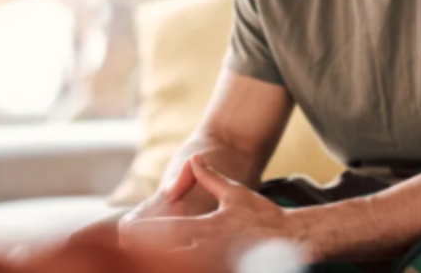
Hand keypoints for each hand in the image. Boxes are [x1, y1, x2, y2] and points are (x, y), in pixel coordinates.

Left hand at [123, 155, 296, 263]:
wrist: (293, 239)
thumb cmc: (263, 216)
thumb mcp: (235, 193)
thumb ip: (210, 178)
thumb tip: (195, 159)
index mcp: (206, 227)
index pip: (166, 230)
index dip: (143, 231)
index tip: (128, 228)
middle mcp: (206, 249)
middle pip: (165, 254)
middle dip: (144, 252)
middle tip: (128, 247)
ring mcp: (215, 264)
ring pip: (178, 265)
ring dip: (162, 261)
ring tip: (143, 258)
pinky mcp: (224, 271)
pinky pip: (197, 271)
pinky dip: (185, 267)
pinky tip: (172, 263)